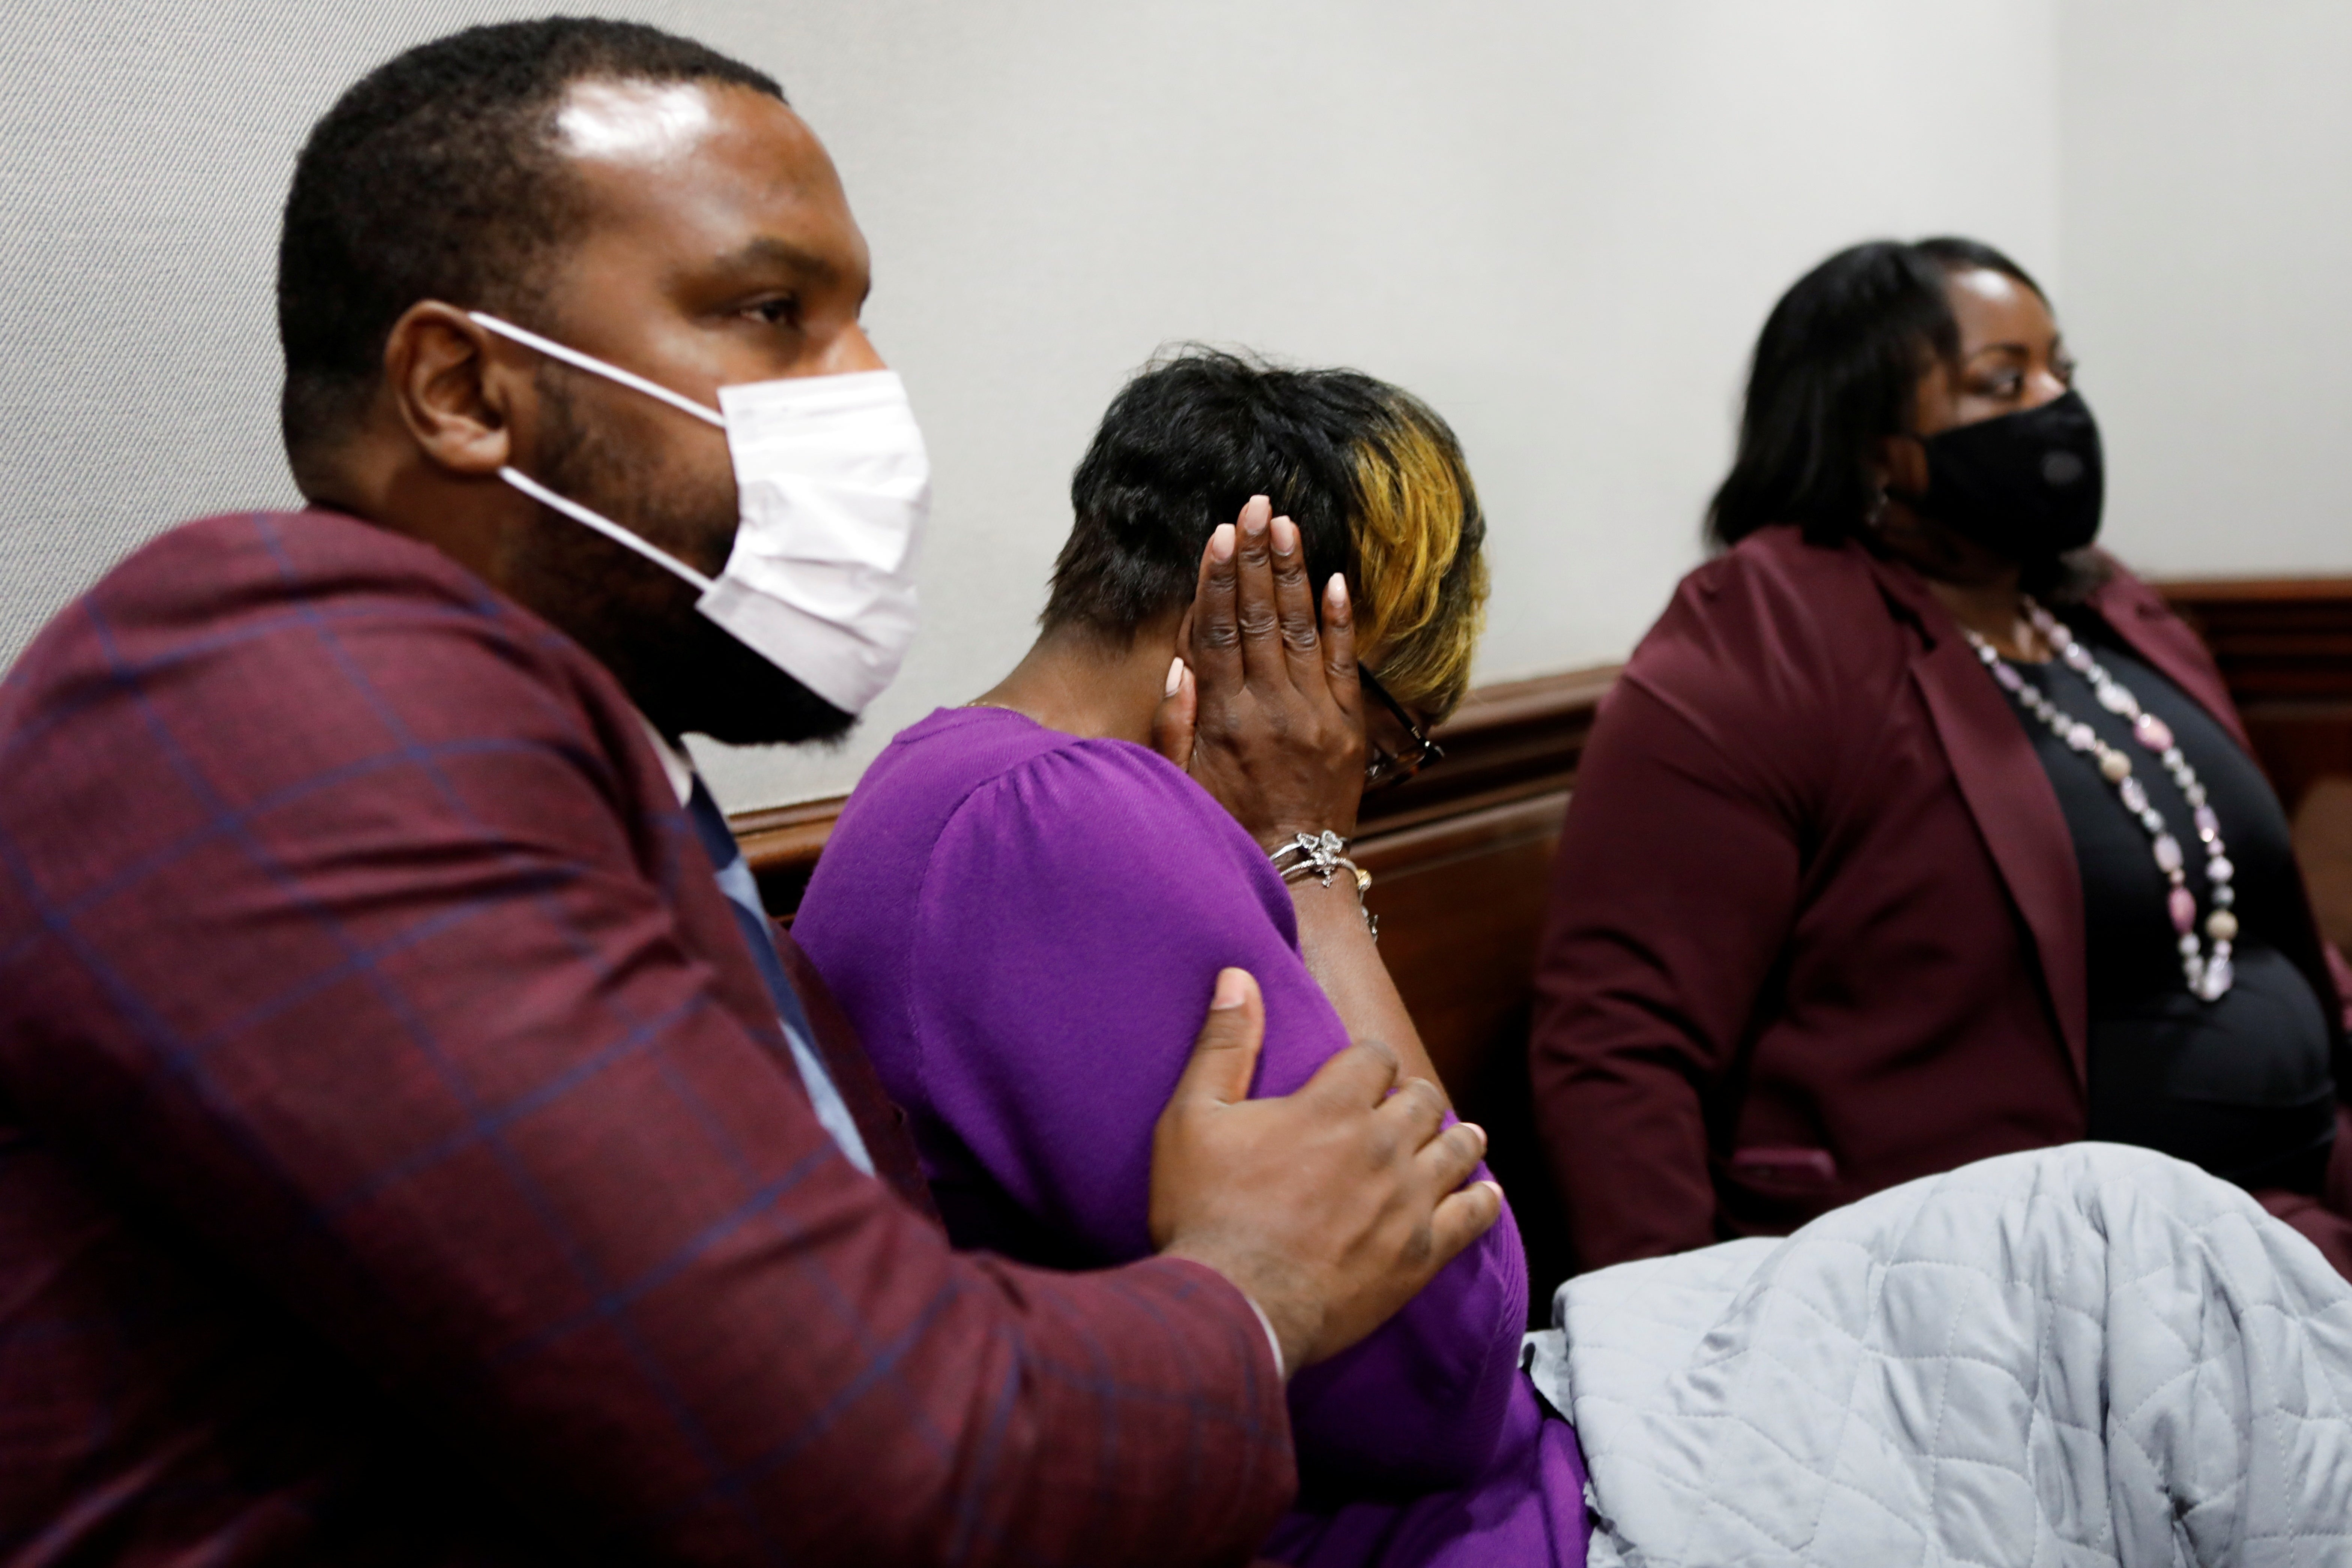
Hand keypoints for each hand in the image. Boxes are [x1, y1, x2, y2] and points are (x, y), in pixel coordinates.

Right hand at [1149, 968, 1501, 1373]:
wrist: (1234, 1305)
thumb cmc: (1205, 1210)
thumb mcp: (1193, 1116)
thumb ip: (1224, 1044)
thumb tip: (1239, 976)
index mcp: (1331, 1105)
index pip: (1376, 1056)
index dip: (1370, 1060)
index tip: (1363, 1072)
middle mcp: (1382, 1145)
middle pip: (1424, 1099)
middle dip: (1413, 1096)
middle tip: (1404, 1108)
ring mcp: (1407, 1201)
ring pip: (1457, 1150)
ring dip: (1457, 1138)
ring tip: (1457, 1138)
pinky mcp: (1421, 1253)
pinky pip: (1473, 1215)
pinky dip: (1482, 1200)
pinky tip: (1484, 1194)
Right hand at [1155, 496, 1366, 848]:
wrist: (1295, 870)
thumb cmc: (1229, 828)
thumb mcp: (1183, 784)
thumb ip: (1177, 724)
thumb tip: (1178, 663)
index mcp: (1227, 720)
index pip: (1219, 633)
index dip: (1217, 581)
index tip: (1218, 535)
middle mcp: (1272, 709)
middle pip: (1259, 618)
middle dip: (1255, 558)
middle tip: (1254, 506)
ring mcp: (1316, 714)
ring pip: (1302, 629)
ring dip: (1293, 573)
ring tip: (1286, 525)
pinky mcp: (1348, 726)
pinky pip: (1347, 663)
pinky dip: (1341, 620)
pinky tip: (1334, 578)